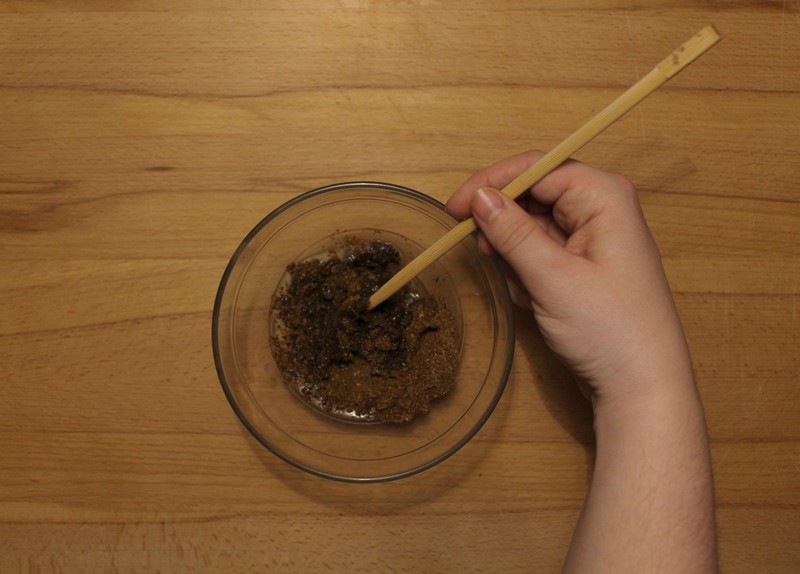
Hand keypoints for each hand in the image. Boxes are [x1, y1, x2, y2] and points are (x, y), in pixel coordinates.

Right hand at [446, 150, 693, 407]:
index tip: (455, 209)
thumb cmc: (610, 330)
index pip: (536, 168)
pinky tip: (535, 301)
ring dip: (516, 257)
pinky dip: (527, 274)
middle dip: (505, 227)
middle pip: (533, 195)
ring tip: (525, 290)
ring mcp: (592, 239)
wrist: (640, 387)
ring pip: (532, 228)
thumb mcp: (552, 278)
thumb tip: (479, 197)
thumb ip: (513, 233)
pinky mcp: (582, 265)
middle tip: (483, 254)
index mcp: (603, 197)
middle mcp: (600, 209)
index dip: (492, 183)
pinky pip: (540, 254)